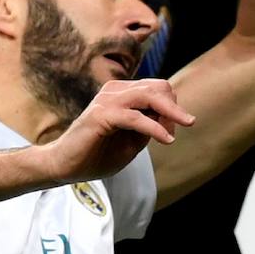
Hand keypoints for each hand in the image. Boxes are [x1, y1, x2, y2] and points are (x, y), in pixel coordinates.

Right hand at [42, 78, 194, 183]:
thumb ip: (150, 127)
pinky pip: (135, 117)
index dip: (171, 105)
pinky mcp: (101, 114)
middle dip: (175, 105)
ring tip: (185, 125)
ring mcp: (107, 100)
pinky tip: (166, 139)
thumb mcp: (131, 142)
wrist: (65, 166)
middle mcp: (114, 91)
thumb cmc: (96, 155)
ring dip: (170, 111)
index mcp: (121, 93)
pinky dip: (154, 127)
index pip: (157, 87)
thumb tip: (172, 118)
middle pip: (156, 87)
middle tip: (190, 122)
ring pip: (148, 96)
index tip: (175, 127)